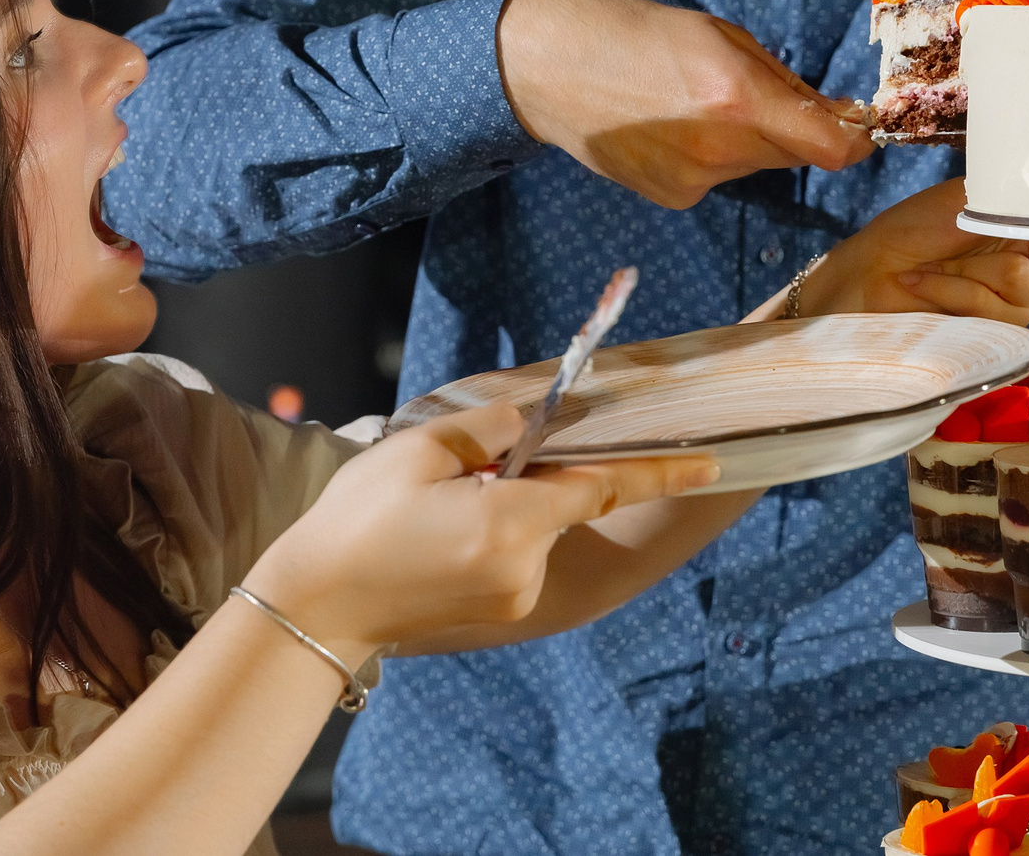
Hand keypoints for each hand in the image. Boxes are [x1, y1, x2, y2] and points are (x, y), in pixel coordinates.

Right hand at [241, 405, 717, 662]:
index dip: (659, 469)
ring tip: (430, 508)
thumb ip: (489, 428)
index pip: (601, 484)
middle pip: (560, 499)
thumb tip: (534, 421)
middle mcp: (524, 567)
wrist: (316, 605)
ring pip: (536, 524)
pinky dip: (495, 529)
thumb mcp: (418, 450)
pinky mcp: (503, 608)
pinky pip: (518, 550)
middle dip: (527, 472)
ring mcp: (516, 594)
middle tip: (455, 472)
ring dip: (506, 502)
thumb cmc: (358, 520)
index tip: (712, 460)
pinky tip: (438, 533)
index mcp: (508, 524)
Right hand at [497, 0, 871, 210]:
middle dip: (795, 127)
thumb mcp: (717, 33)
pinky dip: (711, 154)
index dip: (857, 139)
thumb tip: (831, 111)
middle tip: (761, 91)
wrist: (545, 67)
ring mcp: (695, 181)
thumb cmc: (630, 31)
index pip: (832, 147)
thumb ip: (778, 78)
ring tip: (694, 101)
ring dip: (749, 138)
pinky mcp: (672, 198)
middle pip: (796, 153)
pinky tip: (669, 126)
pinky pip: (717, 176)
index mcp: (738, 96)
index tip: (860, 125)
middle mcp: (722, 149)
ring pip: (755, 164)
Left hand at [798, 179, 1028, 323]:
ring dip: (961, 269)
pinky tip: (919, 282)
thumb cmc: (913, 229)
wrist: (868, 270)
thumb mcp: (963, 200)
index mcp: (1026, 230)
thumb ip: (1009, 200)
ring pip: (1017, 281)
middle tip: (953, 238)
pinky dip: (948, 289)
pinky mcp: (994, 332)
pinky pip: (987, 306)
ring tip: (929, 265)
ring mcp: (1015, 304)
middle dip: (990, 242)